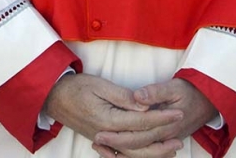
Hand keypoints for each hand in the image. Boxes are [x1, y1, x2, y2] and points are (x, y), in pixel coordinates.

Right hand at [43, 73, 183, 145]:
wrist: (54, 98)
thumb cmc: (77, 87)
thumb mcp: (100, 85)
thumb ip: (123, 97)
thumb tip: (144, 105)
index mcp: (107, 120)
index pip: (141, 122)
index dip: (161, 118)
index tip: (177, 112)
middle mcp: (107, 136)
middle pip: (140, 142)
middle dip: (163, 135)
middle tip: (181, 129)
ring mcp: (104, 142)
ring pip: (134, 153)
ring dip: (155, 151)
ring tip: (173, 146)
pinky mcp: (103, 142)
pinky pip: (124, 155)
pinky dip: (140, 156)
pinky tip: (151, 153)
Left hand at [92, 78, 217, 157]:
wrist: (208, 101)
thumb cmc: (191, 91)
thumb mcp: (175, 87)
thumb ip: (156, 92)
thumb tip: (138, 96)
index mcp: (166, 125)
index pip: (138, 134)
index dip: (118, 135)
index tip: (100, 131)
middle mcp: (165, 137)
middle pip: (136, 147)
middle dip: (114, 145)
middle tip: (95, 140)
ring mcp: (164, 140)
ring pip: (140, 153)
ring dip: (120, 152)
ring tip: (101, 147)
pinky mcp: (163, 140)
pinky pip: (145, 152)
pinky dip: (129, 154)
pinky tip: (115, 150)